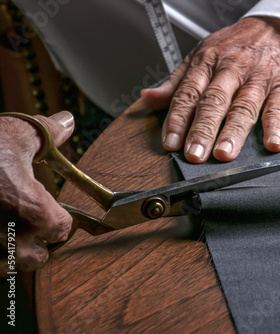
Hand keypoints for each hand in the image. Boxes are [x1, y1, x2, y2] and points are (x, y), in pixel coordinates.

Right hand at [0, 111, 73, 274]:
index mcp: (34, 212)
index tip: (48, 207)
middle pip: (38, 256)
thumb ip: (46, 133)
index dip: (58, 218)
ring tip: (2, 227)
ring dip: (9, 252)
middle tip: (24, 219)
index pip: (62, 229)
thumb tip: (67, 121)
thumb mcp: (13, 136)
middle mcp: (13, 240)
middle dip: (35, 241)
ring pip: (9, 267)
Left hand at [141, 16, 279, 162]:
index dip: (178, 119)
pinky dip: (276, 127)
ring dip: (233, 132)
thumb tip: (148, 99)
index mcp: (207, 62)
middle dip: (202, 130)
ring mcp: (258, 78)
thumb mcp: (203, 55)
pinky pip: (278, 107)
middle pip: (214, 102)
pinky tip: (273, 144)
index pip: (188, 93)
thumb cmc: (238, 46)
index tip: (171, 143)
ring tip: (224, 154)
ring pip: (243, 106)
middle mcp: (231, 70)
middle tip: (194, 155)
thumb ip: (176, 82)